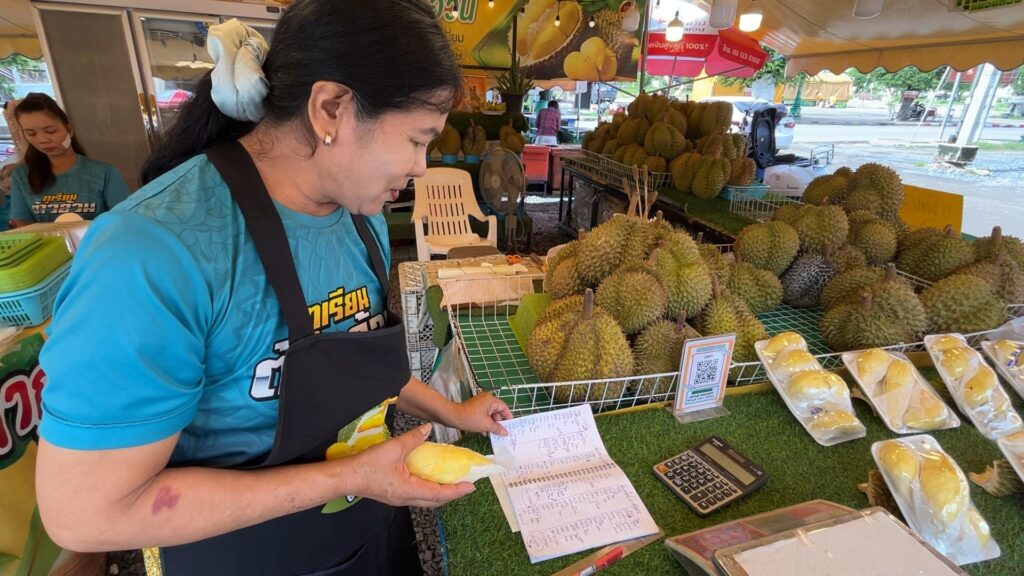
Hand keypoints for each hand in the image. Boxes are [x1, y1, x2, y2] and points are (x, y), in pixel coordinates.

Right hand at [352, 424, 474, 507]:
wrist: (346, 477)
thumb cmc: (368, 465)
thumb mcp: (393, 448)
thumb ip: (413, 439)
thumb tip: (428, 429)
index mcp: (409, 490)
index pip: (439, 493)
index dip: (456, 490)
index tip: (470, 486)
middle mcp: (407, 498)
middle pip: (435, 500)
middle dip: (452, 494)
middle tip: (465, 484)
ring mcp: (400, 499)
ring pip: (426, 499)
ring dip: (440, 492)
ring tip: (451, 482)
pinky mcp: (394, 495)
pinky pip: (417, 495)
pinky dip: (428, 489)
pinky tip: (429, 479)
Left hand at [453, 393, 511, 435]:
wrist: (453, 417)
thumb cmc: (471, 419)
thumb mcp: (486, 425)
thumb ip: (498, 428)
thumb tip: (506, 433)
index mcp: (491, 400)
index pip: (504, 407)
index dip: (508, 417)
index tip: (510, 426)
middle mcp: (486, 399)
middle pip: (497, 411)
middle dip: (499, 422)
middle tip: (502, 432)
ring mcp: (480, 403)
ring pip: (490, 414)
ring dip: (492, 424)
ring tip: (494, 434)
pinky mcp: (475, 408)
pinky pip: (484, 414)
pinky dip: (485, 422)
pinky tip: (485, 433)